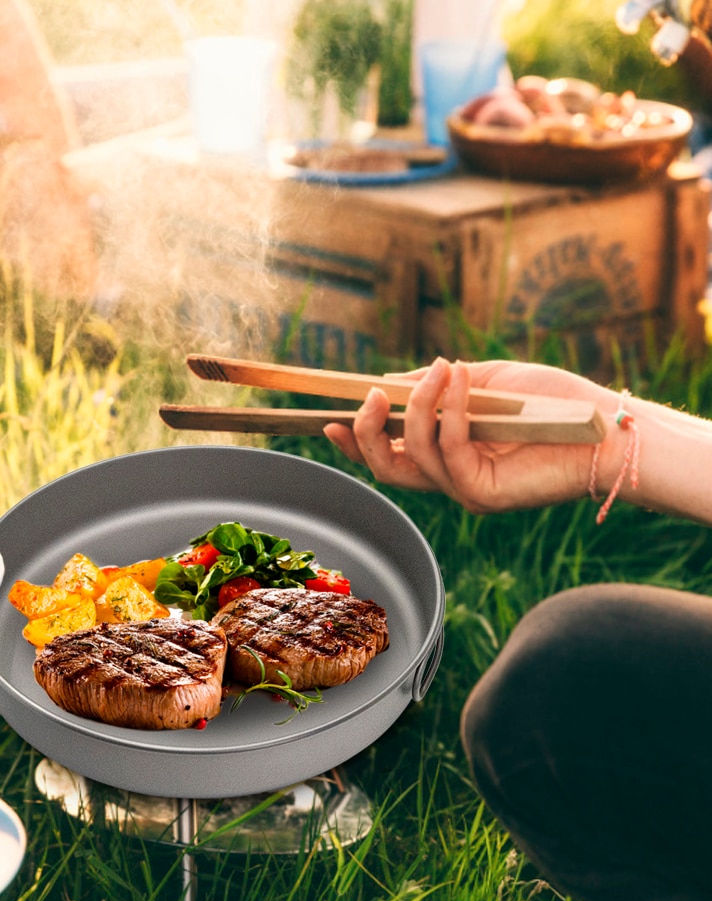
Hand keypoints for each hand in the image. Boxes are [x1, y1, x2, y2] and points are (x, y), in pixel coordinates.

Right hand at [324, 358, 620, 513]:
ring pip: (413, 457)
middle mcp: (450, 478)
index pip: (389, 455)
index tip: (330, 421)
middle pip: (386, 468)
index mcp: (445, 454)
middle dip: (367, 434)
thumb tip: (393, 381)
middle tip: (370, 399)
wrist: (605, 425)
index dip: (356, 442)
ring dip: (418, 408)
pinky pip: (449, 451)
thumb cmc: (549, 400)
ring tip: (438, 372)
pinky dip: (447, 413)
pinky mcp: (484, 493)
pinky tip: (456, 381)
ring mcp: (465, 489)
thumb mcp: (484, 382)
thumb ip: (439, 386)